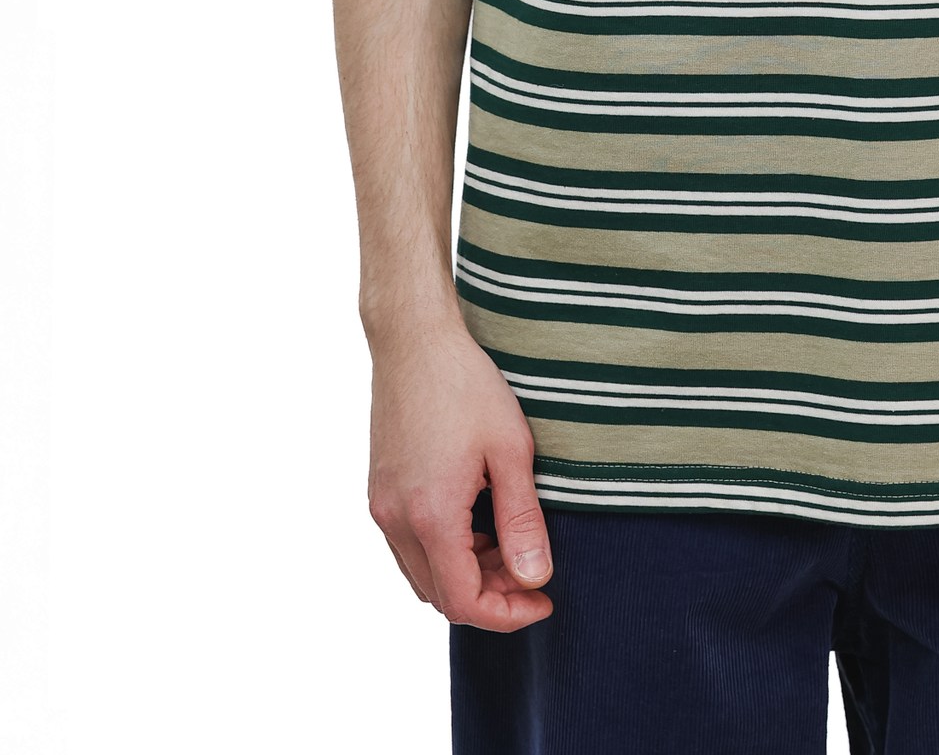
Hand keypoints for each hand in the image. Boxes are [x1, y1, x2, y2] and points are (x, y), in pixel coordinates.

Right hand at [366, 312, 555, 630]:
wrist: (415, 340)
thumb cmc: (465, 385)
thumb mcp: (510, 450)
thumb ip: (522, 520)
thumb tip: (536, 577)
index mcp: (430, 515)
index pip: (464, 602)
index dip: (507, 613)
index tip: (544, 598)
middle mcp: (396, 520)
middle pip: (441, 596)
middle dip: (491, 595)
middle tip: (532, 568)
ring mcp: (381, 505)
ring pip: (423, 574)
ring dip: (466, 574)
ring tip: (509, 542)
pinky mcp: (379, 490)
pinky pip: (409, 546)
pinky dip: (444, 551)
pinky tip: (476, 520)